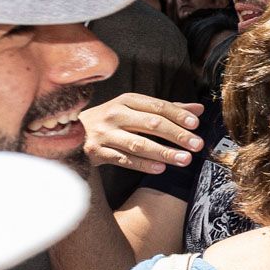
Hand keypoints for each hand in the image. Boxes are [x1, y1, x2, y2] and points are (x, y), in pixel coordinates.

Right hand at [80, 94, 204, 174]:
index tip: (196, 124)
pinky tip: (160, 169)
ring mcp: (105, 134)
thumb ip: (167, 110)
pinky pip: (123, 159)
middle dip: (176, 134)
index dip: (177, 115)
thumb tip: (198, 110)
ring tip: (184, 160)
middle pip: (151, 123)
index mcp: (126, 101)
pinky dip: (142, 164)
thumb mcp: (134, 110)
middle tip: (197, 145)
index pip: (157, 106)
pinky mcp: (97, 153)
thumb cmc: (111, 121)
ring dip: (163, 152)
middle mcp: (115, 114)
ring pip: (138, 143)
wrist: (72, 133)